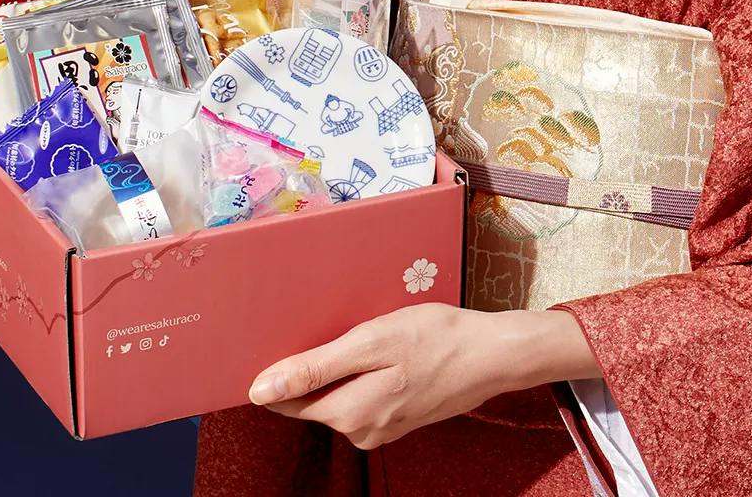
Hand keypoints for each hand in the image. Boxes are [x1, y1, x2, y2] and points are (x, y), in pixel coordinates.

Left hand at [247, 303, 597, 449]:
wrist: (491, 354)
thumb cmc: (434, 339)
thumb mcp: (371, 343)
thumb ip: (314, 369)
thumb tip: (260, 391)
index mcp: (347, 414)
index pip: (288, 399)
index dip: (277, 369)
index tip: (275, 336)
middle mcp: (360, 430)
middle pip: (314, 398)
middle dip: (311, 363)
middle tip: (327, 321)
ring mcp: (381, 428)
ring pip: (339, 395)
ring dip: (339, 365)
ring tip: (359, 329)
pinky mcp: (399, 418)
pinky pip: (363, 395)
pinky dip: (362, 372)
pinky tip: (380, 348)